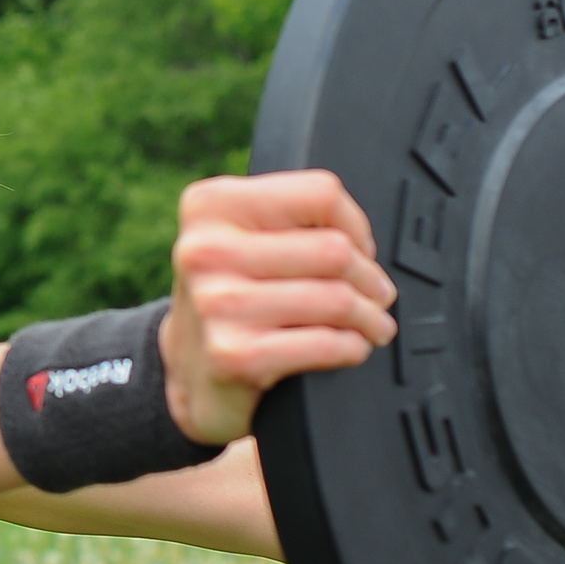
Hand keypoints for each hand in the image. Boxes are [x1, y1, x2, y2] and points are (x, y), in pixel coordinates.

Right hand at [161, 172, 399, 445]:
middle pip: (334, 250)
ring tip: (374, 324)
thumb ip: (290, 219)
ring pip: (337, 298)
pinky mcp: (234, 355)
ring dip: (370, 317)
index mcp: (211, 206)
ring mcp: (217, 304)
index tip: (360, 248)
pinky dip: (353, 348)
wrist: (187, 369)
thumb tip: (363, 245)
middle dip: (370, 277)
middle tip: (377, 294)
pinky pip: (326, 344)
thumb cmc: (230, 295)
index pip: (319, 193)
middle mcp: (207, 250)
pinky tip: (351, 347)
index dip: (355, 224)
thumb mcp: (241, 237)